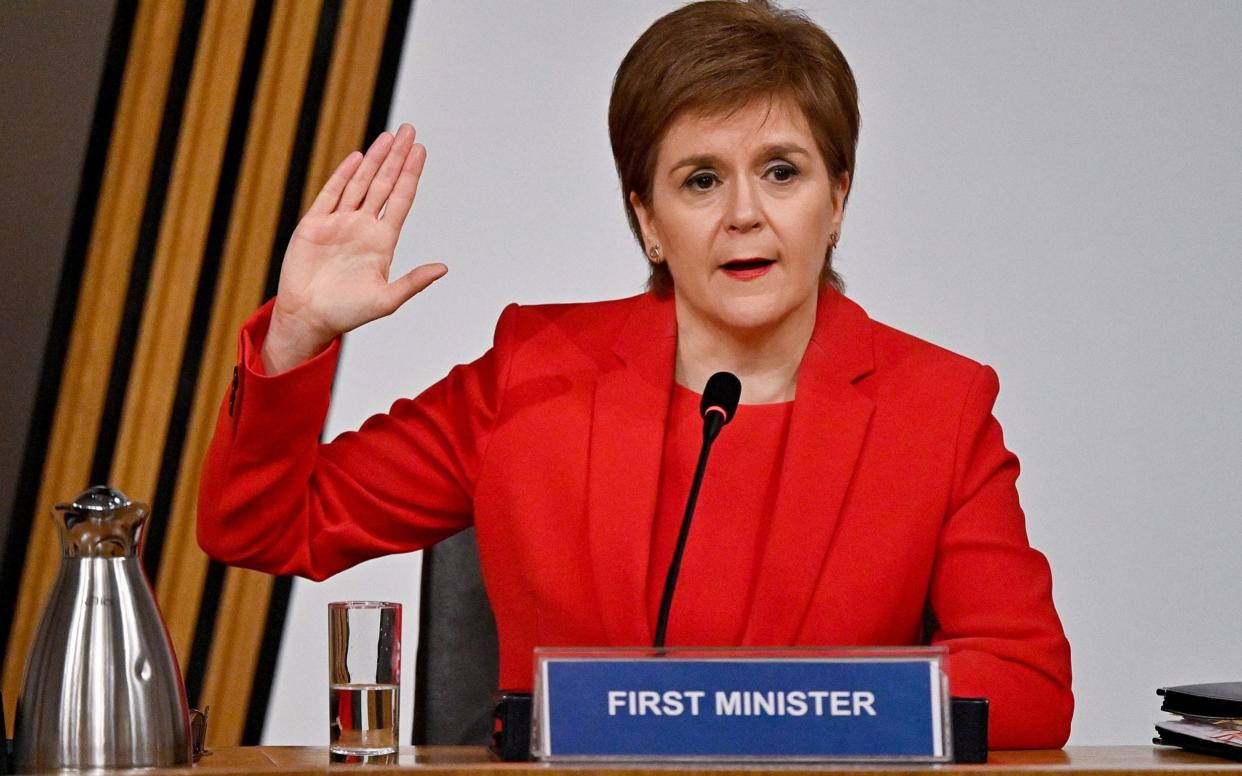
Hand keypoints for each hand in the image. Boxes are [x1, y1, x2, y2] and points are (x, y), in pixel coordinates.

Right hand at [263, 123, 446, 373]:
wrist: (309, 318)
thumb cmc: (348, 312)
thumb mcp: (387, 300)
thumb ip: (414, 282)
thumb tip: (443, 268)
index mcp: (382, 241)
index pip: (401, 199)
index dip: (411, 175)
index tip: (421, 151)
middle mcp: (363, 226)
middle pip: (384, 184)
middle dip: (396, 157)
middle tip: (409, 131)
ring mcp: (339, 222)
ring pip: (360, 183)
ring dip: (374, 159)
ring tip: (388, 136)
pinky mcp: (315, 224)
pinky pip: (331, 194)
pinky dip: (344, 175)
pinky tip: (357, 158)